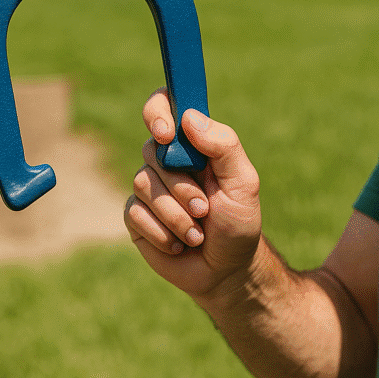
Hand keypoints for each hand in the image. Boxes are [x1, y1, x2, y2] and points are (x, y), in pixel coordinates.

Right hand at [125, 88, 261, 300]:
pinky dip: (163, 233)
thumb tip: (189, 118)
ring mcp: (149, 188)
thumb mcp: (243, 183)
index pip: (164, 107)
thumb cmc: (238, 222)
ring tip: (197, 234)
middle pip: (153, 151)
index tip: (167, 134)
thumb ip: (224, 146)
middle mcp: (167, 161)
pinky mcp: (136, 216)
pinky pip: (135, 213)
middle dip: (181, 186)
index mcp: (193, 144)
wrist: (225, 270)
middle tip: (205, 209)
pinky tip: (179, 245)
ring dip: (176, 215)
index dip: (158, 112)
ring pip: (144, 185)